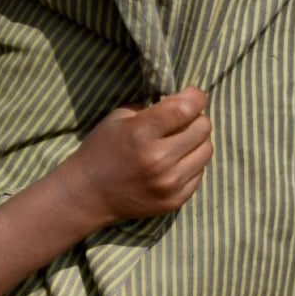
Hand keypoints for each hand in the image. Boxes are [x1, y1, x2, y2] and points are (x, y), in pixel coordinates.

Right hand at [59, 87, 212, 228]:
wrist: (88, 194)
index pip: (186, 108)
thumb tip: (180, 100)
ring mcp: (169, 182)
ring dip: (195, 141)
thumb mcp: (116, 119)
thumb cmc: (101, 150)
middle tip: (181, 121)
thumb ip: (149, 108)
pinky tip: (173, 163)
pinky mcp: (175, 200)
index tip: (192, 95)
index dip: (195, 96)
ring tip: (178, 142)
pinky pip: (200, 172)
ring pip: (207, 149)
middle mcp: (158, 159)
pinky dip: (191, 163)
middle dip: (195, 118)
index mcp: (140, 133)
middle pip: (203, 127)